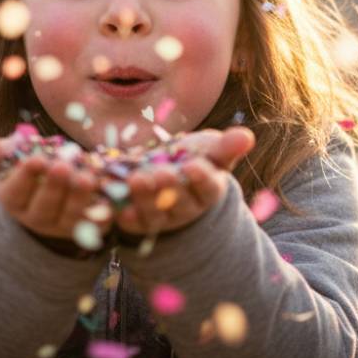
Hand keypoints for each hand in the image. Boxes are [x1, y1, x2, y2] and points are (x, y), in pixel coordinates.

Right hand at [0, 129, 112, 241]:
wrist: (50, 201)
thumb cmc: (28, 173)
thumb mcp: (9, 163)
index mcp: (13, 201)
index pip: (15, 193)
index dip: (25, 178)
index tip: (35, 159)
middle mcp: (36, 218)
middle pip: (44, 207)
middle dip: (54, 187)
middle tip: (63, 166)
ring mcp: (61, 227)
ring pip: (70, 218)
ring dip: (79, 198)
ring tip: (87, 177)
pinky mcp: (86, 230)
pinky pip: (95, 226)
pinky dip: (102, 215)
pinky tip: (110, 201)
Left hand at [116, 127, 254, 236]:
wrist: (168, 175)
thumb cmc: (195, 159)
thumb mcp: (210, 150)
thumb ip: (226, 146)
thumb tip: (247, 136)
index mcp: (207, 192)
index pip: (207, 188)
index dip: (201, 179)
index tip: (193, 165)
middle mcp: (185, 210)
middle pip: (177, 202)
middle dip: (168, 188)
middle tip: (159, 173)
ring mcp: (160, 218)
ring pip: (152, 212)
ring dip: (143, 198)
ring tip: (134, 179)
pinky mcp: (136, 221)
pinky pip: (127, 218)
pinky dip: (117, 209)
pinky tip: (110, 193)